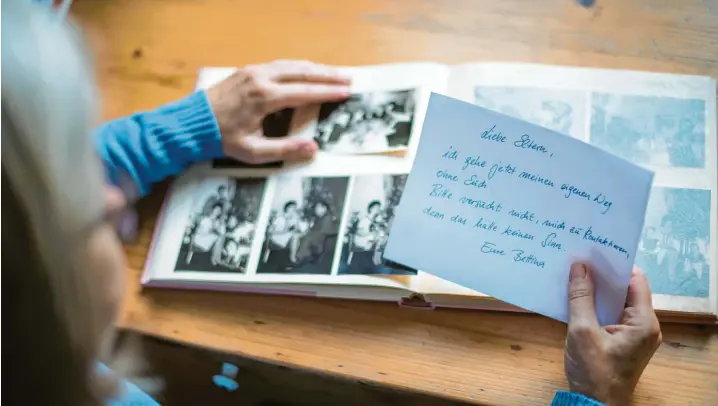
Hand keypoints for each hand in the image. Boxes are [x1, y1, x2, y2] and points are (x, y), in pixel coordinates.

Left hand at [206, 60, 350, 163]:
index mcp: (264, 97)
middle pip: (302, 72)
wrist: (193, 122)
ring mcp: (254, 71)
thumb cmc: (223, 138)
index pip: (304, 92)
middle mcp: (261, 79)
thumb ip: (284, 150)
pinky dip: (298, 67)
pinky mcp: (248, 70)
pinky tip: (306, 71)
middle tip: (348, 79)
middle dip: (327, 75)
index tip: (346, 92)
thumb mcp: (253, 152)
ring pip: (291, 65)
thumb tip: (313, 148)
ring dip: (314, 68)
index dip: (327, 92)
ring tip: (334, 73)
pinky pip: (279, 64)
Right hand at [564, 263, 661, 405]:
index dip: (616, 265)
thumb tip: (579, 266)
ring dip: (598, 291)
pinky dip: (597, 306)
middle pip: (627, 290)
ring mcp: (635, 336)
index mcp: (643, 322)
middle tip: (581, 260)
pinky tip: (578, 298)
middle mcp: (645, 326)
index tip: (594, 253)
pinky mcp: (623, 343)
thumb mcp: (582, 331)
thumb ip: (580, 297)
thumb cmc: (593, 371)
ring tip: (577, 275)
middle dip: (604, 276)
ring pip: (618, 303)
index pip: (636, 280)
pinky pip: (612, 316)